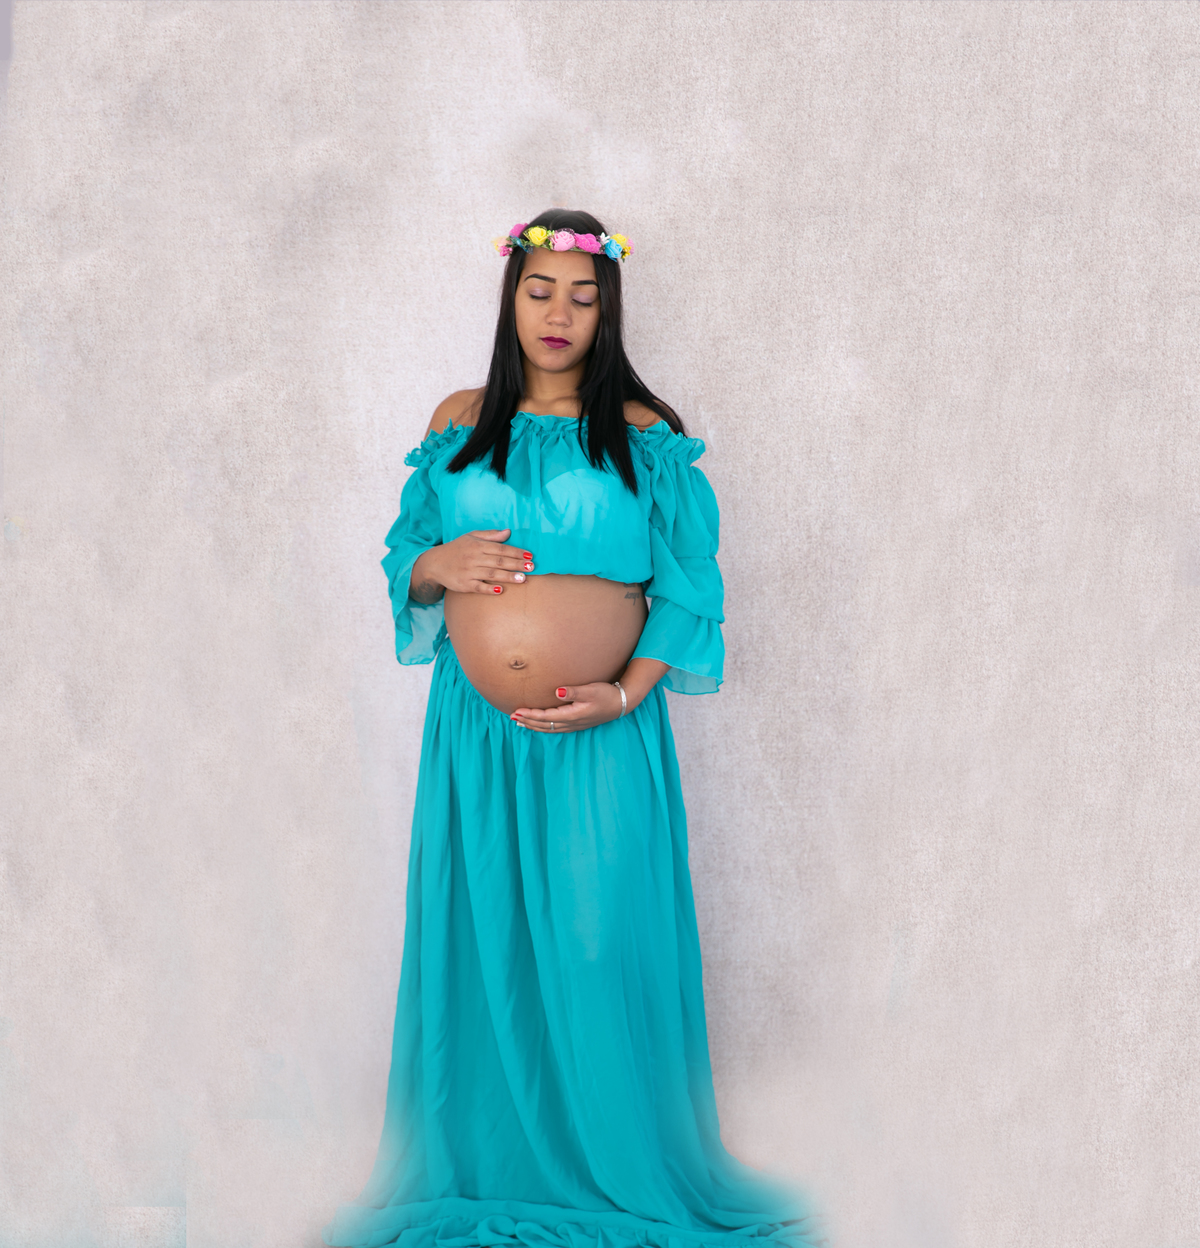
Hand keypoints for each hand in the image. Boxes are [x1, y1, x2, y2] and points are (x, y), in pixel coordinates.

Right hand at [411, 528, 532, 598]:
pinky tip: (501, 590)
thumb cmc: (457, 549)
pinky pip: (479, 587)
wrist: (434, 563)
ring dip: (508, 576)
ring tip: (522, 579)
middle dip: (516, 564)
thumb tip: (509, 532)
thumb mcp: (471, 537)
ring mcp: (469, 572)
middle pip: (498, 561)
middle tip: (531, 567)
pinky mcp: (464, 585)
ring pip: (491, 574)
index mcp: (477, 545)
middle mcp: (474, 558)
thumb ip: (491, 535)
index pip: (500, 549)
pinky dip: (489, 589)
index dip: (516, 552)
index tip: (530, 555)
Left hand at [511, 682, 624, 732]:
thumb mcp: (591, 690)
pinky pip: (556, 728)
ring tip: (520, 723)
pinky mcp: (577, 723)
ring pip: (549, 728)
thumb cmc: (606, 694)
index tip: (516, 711)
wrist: (621, 703)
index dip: (530, 715)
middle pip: (545, 725)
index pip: (546, 716)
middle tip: (512, 717)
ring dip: (534, 725)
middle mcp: (571, 723)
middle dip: (528, 721)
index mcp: (572, 715)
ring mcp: (574, 725)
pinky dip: (544, 726)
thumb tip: (557, 692)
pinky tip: (540, 724)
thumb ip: (573, 691)